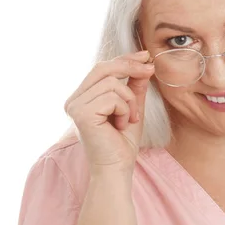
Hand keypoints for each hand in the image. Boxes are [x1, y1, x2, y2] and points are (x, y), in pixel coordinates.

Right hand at [63, 50, 154, 172]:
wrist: (117, 168)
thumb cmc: (122, 143)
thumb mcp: (132, 108)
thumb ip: (134, 86)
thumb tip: (144, 63)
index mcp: (82, 97)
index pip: (102, 68)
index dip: (124, 58)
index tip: (145, 56)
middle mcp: (74, 100)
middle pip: (103, 68)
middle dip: (130, 66)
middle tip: (150, 70)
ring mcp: (75, 106)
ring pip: (111, 83)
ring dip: (129, 100)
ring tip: (130, 119)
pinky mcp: (82, 113)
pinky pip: (111, 97)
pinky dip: (124, 109)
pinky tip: (121, 125)